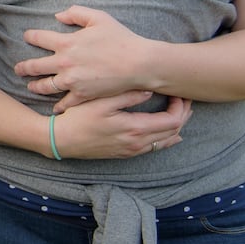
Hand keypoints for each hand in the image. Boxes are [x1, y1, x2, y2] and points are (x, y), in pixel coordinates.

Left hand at [16, 5, 151, 104]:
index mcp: (65, 42)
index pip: (38, 38)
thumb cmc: (120, 38)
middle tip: (17, 69)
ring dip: (35, 86)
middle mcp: (64, 63)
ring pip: (45, 86)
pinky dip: (58, 106)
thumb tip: (58, 16)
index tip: (27, 37)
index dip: (30, 36)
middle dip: (23, 67)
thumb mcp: (99, 17)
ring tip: (31, 87)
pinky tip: (54, 108)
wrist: (138, 63)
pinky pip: (65, 102)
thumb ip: (76, 13)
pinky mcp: (82, 95)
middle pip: (34, 66)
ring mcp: (72, 81)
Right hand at [54, 94, 191, 158]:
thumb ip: (127, 95)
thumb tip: (150, 89)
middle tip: (184, 99)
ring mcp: (131, 151)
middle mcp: (137, 143)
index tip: (178, 93)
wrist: (60, 140)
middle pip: (173, 131)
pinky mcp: (124, 154)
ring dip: (175, 127)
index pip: (172, 120)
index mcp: (135, 129)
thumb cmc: (77, 118)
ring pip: (165, 141)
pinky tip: (166, 132)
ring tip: (178, 111)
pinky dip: (164, 138)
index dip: (180, 107)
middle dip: (182, 115)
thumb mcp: (101, 102)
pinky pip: (153, 148)